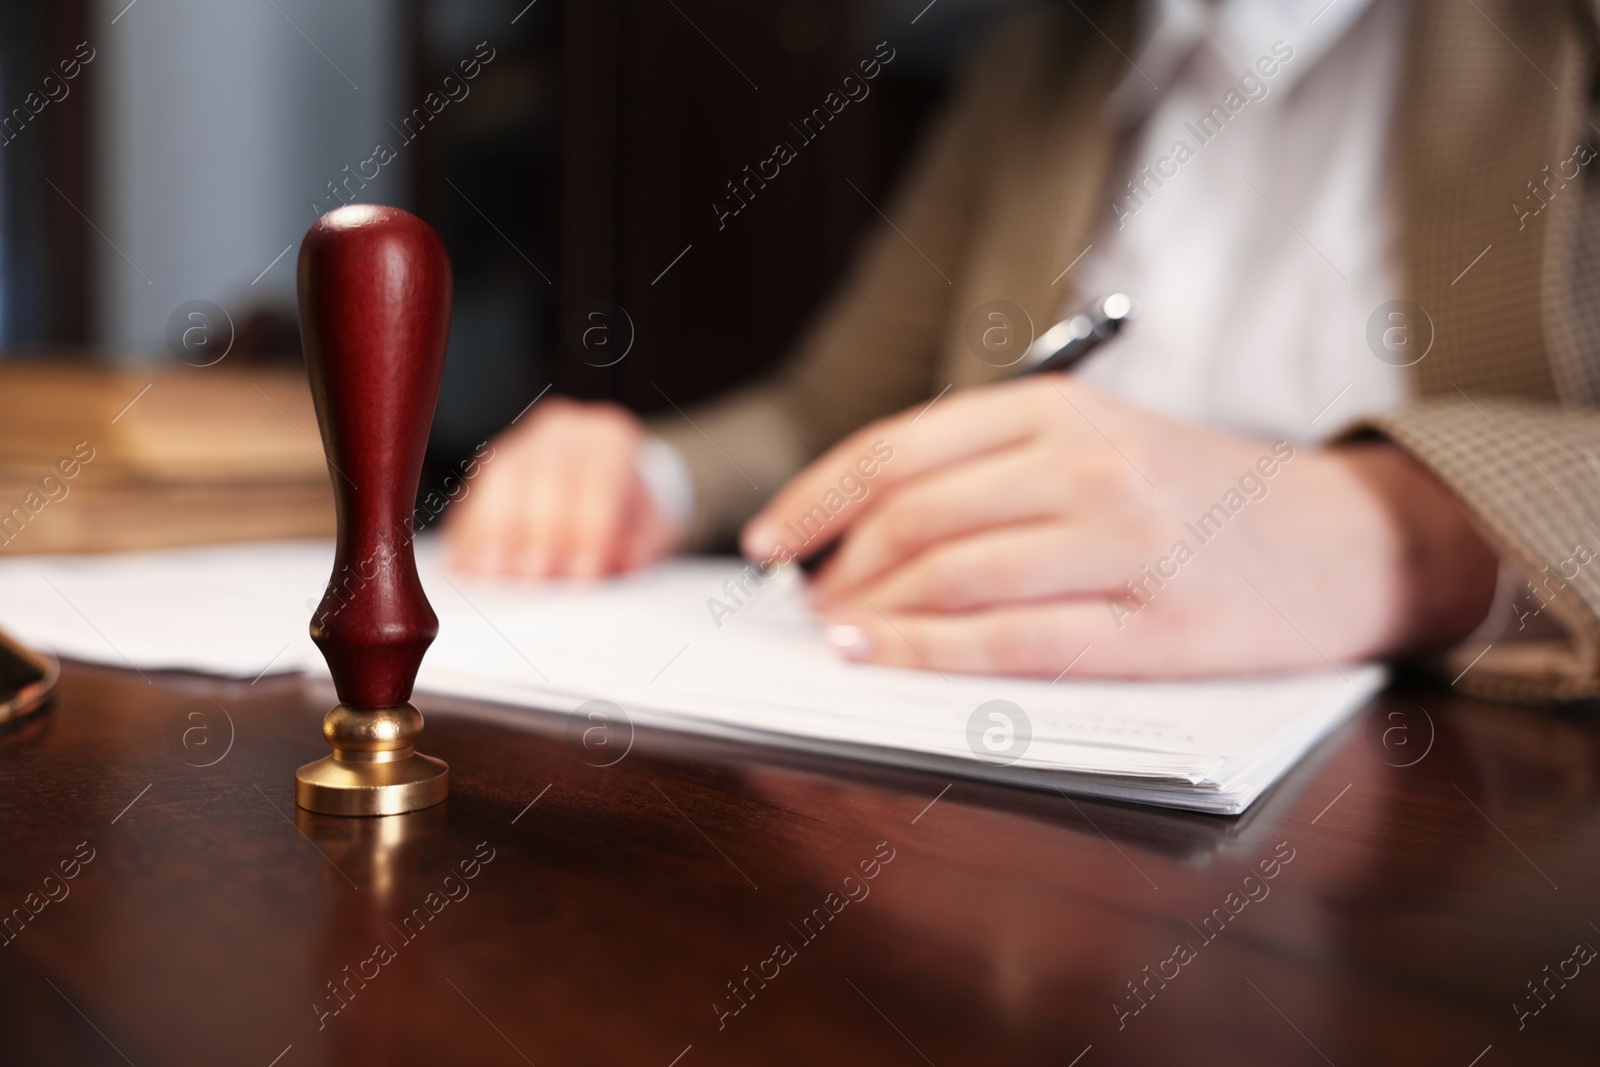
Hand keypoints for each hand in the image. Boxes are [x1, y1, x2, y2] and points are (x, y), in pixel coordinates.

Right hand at [446, 397, 681, 578]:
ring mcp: (521, 443)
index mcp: (610, 439)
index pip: (599, 482)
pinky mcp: (487, 467)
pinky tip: (468, 565)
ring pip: (501, 480)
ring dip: (496, 533)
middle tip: (536, 578)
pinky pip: (472, 495)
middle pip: (545, 476)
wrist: (607, 486)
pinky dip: (470, 533)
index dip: (590, 532)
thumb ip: (640, 544)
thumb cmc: (627, 513)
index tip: (584, 576)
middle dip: (539, 533)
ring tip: (496, 577)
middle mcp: (563, 433)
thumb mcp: (649, 529)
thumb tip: (619, 562)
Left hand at [740, 377, 1498, 676]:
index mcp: (1060, 409)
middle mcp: (1087, 464)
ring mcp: (1123, 544)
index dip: (815, 498)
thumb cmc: (1195, 493)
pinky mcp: (1153, 627)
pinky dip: (926, 653)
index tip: (766, 539)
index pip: (899, 448)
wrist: (1340, 538)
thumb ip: (989, 467)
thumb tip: (859, 523)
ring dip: (869, 610)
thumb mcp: (1097, 439)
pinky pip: (1010, 644)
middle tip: (805, 600)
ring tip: (835, 630)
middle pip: (913, 514)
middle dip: (835, 565)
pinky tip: (879, 654)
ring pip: (950, 577)